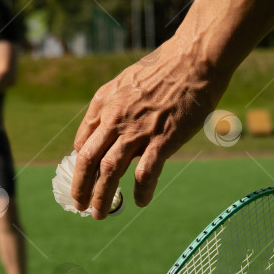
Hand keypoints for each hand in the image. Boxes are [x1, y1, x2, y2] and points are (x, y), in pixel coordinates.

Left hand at [71, 36, 226, 219]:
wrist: (194, 60)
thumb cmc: (163, 70)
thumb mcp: (124, 83)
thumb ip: (108, 108)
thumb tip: (95, 134)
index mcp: (103, 104)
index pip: (81, 143)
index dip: (79, 167)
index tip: (83, 181)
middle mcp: (115, 118)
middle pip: (87, 160)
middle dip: (80, 188)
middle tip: (79, 206)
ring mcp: (138, 130)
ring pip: (109, 170)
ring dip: (101, 196)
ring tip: (99, 214)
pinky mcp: (162, 139)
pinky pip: (145, 173)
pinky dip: (141, 190)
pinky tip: (140, 201)